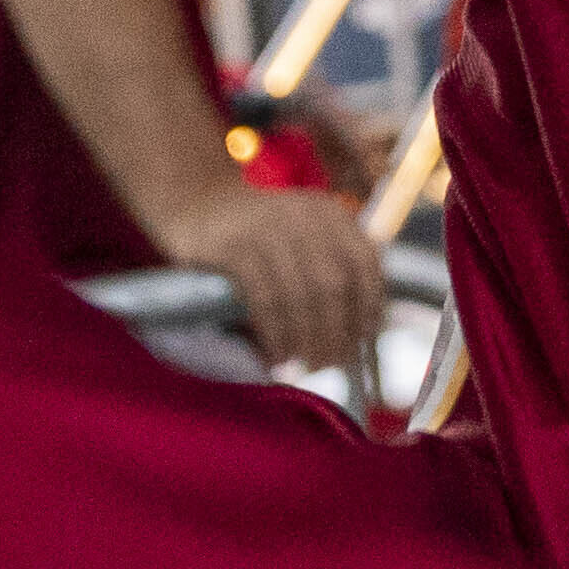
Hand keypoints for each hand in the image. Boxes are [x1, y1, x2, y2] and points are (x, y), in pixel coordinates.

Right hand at [171, 184, 391, 378]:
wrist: (197, 200)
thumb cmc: (259, 233)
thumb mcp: (302, 234)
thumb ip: (331, 268)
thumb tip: (359, 336)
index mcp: (329, 213)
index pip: (365, 262)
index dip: (370, 304)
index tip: (367, 341)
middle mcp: (303, 215)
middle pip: (334, 283)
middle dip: (337, 331)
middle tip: (331, 364)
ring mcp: (267, 228)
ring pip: (301, 294)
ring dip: (307, 338)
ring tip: (306, 367)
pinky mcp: (233, 246)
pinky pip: (265, 298)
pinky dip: (276, 333)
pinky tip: (278, 357)